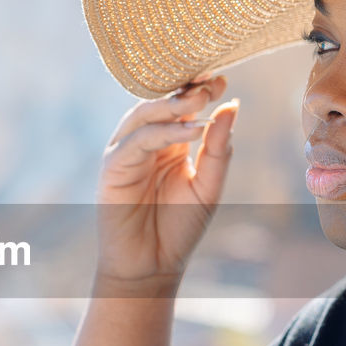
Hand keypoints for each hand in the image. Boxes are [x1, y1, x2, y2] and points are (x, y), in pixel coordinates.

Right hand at [92, 75, 238, 292]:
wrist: (152, 266)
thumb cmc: (178, 228)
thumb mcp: (208, 186)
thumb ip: (218, 149)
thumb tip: (232, 105)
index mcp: (169, 143)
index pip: (181, 106)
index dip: (200, 90)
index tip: (222, 79)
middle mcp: (145, 142)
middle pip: (160, 104)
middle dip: (186, 91)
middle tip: (210, 82)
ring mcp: (126, 153)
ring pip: (144, 116)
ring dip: (172, 105)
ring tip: (202, 99)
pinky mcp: (113, 168)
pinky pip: (137, 142)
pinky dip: (163, 133)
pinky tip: (190, 131)